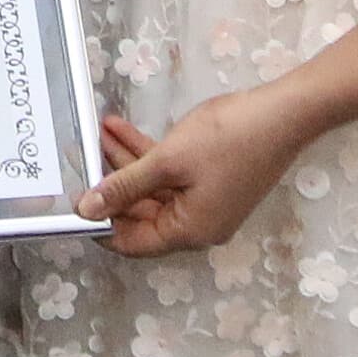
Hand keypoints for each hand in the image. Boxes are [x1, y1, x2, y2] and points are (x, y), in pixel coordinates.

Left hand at [79, 87, 317, 258]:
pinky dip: (148, 156)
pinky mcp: (212, 181)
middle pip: (141, 214)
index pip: (133, 242)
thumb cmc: (228, 139)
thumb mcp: (167, 162)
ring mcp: (207, 203)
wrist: (284, 113)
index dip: (101, 225)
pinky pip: (171, 176)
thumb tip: (88, 212)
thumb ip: (124, 187)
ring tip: (99, 132)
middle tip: (82, 156)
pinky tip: (122, 129)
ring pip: (154, 190)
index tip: (73, 203)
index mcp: (189, 232)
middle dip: (110, 183)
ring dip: (126, 162)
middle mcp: (198, 225)